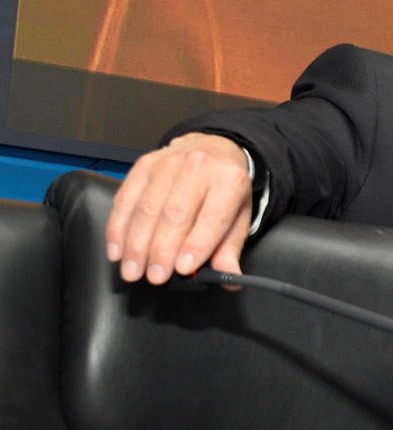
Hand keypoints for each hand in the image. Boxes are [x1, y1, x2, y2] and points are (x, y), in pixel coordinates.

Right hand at [104, 132, 253, 283]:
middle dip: (161, 250)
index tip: (182, 269)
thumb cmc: (224, 189)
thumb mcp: (238, 216)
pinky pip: (126, 200)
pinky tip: (117, 250)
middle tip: (153, 276)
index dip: (196, 245)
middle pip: (175, 214)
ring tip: (132, 270)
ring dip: (136, 244)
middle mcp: (198, 167)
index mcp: (229, 181)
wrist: (211, 149)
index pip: (213, 216)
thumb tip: (229, 279)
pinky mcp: (143, 165)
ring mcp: (168, 163)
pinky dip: (118, 228)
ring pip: (147, 209)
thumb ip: (230, 249)